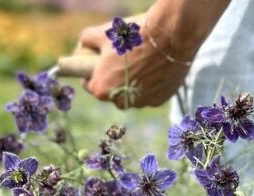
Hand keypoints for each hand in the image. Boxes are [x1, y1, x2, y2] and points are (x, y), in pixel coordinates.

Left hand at [79, 14, 195, 108]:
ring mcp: (141, 103)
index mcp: (101, 89)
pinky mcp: (159, 101)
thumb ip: (86, 41)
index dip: (92, 71)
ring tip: (140, 61)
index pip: (89, 84)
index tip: (98, 63)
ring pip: (131, 95)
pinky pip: (149, 94)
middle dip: (113, 78)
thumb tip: (81, 46)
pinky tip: (154, 67)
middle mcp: (120, 102)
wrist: (171, 35)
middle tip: (121, 59)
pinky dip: (150, 84)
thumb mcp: (104, 33)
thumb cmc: (135, 34)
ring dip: (132, 83)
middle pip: (112, 92)